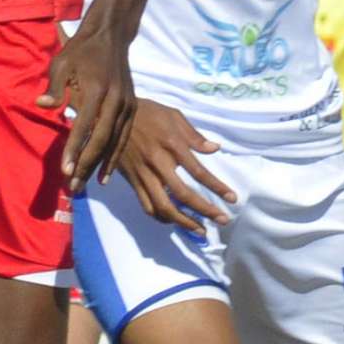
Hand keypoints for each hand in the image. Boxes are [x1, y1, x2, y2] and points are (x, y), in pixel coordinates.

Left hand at [41, 21, 134, 190]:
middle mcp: (115, 100)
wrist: (110, 37)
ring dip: (99, 166)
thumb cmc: (80, 50)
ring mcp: (127, 105)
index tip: (64, 170)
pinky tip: (104, 176)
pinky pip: (123, 137)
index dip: (74, 149)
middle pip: (101, 139)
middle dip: (86, 164)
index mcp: (97, 89)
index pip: (84, 125)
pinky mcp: (132, 108)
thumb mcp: (61, 62)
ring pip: (114, 142)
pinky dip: (114, 157)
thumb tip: (41, 105)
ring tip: (84, 185)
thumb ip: (55, 86)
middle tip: (72, 185)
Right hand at [114, 99, 236, 236]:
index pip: (198, 171)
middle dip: (204, 210)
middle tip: (223, 220)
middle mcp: (157, 163)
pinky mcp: (132, 181)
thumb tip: (215, 149)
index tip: (232, 199)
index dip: (217, 187)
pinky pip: (147, 205)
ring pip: (163, 206)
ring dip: (183, 221)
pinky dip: (161, 217)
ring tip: (200, 229)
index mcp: (171, 145)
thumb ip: (194, 135)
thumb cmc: (148, 113)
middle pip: (183, 195)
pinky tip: (174, 221)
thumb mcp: (173, 115)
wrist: (110, 116)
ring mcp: (143, 175)